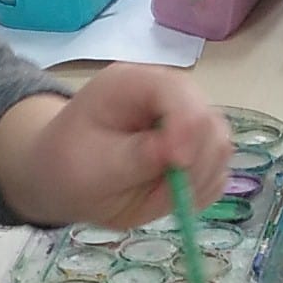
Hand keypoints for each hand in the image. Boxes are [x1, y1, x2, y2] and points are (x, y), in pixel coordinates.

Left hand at [0, 71, 234, 229]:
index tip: (177, 164)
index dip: (187, 128)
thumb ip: (135, 157)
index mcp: (134, 84)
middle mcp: (168, 97)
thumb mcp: (92, 166)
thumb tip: (178, 153)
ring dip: (197, 182)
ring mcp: (185, 124)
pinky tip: (168, 198)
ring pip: (219, 149)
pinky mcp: (195, 152)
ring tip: (157, 197)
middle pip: (209, 122)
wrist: (63, 177)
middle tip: (167, 194)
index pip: (178, 94)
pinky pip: (216, 174)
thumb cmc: (69, 166)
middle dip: (195, 164)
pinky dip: (199, 192)